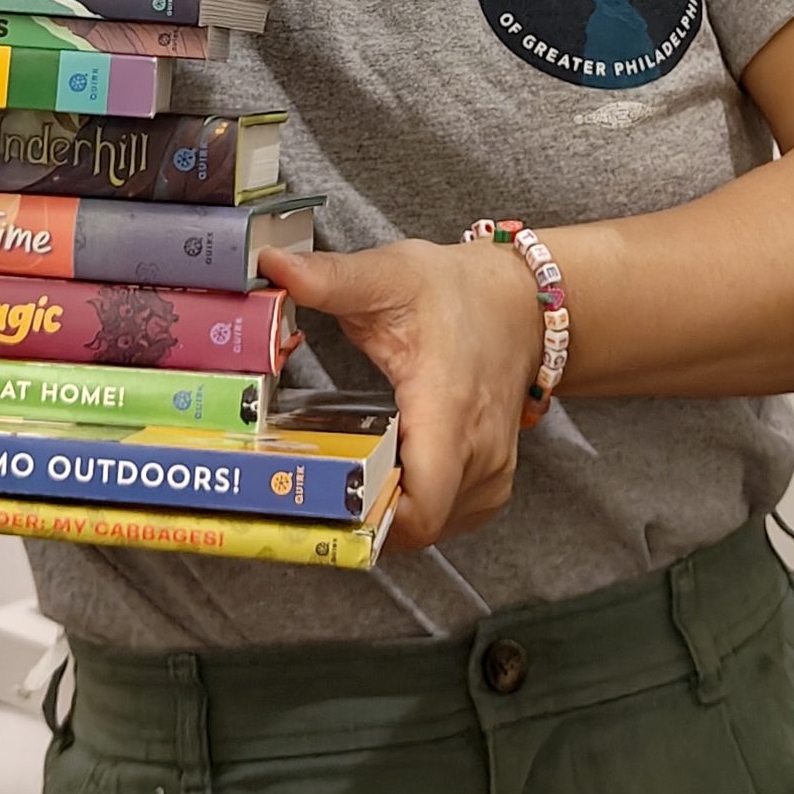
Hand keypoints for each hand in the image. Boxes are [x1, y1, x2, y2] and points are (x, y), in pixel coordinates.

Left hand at [257, 237, 542, 553]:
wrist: (520, 302)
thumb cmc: (455, 291)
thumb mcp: (388, 275)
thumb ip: (330, 278)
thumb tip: (273, 266)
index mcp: (448, 409)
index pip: (421, 506)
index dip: (371, 516)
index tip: (326, 493)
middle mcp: (479, 451)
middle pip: (418, 524)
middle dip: (365, 512)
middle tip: (320, 481)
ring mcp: (493, 471)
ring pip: (435, 527)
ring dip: (391, 512)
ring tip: (352, 474)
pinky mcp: (494, 480)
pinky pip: (453, 519)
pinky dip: (419, 509)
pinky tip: (391, 476)